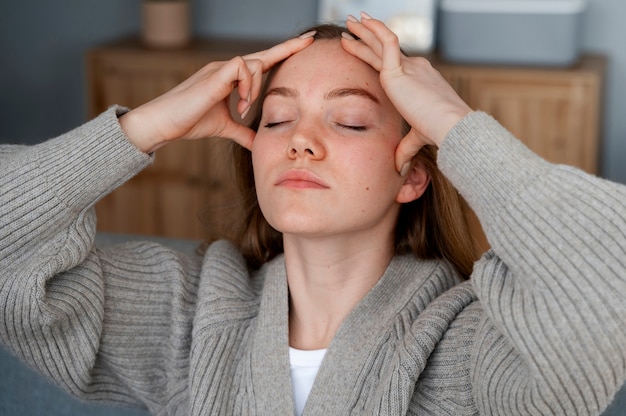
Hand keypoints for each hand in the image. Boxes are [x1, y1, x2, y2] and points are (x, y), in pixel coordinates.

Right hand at [119, 33, 315, 152]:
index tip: (303, 47)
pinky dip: (247, 86)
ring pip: (256, 63)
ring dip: (257, 88)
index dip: (282, 56)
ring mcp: (221, 68)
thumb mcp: (224, 128)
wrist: (164, 123)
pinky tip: (241, 104)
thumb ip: (243, 133)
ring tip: (245, 109)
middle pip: (264, 54)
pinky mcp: (215, 73)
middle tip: (310, 39)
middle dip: (288, 47)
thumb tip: (259, 144)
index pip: (262, 64)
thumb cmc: (189, 122)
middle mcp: (228, 69)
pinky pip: (242, 67)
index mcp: (231, 78)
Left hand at [341, 13, 471, 173]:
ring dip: (365, 30)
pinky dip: (374, 31)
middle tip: (352, 26)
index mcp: (418, 81)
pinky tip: (363, 23)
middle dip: (367, 37)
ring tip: (351, 21)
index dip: (376, 55)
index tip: (362, 48)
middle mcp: (415, 69)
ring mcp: (409, 67)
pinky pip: (386, 42)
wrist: (450, 128)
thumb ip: (406, 147)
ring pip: (382, 42)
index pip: (392, 64)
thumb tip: (398, 166)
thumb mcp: (417, 137)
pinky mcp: (401, 70)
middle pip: (384, 49)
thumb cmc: (439, 133)